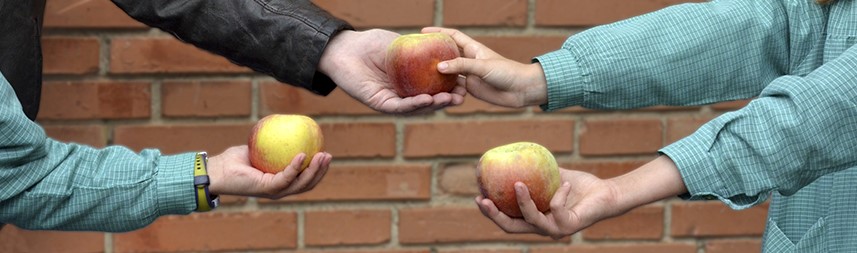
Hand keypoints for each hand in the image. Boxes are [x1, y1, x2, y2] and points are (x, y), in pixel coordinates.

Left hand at [205, 145, 332, 198]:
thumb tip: (288, 127)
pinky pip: (286, 177)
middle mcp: (280, 190)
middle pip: (308, 184)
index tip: (326, 153)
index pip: (304, 179)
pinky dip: (296, 167)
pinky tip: (302, 155)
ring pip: (301, 183)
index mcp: (280, 182)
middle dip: (321, 171)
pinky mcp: (267, 189)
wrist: (218, 170)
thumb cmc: (235, 159)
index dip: (318, 169)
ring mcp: (274, 191)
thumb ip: (273, 142)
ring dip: (314, 170)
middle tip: (328, 155)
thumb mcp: (259, 147)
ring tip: (322, 156)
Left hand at [319, 29, 465, 114]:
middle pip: (429, 101)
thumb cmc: (371, 44)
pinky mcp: (379, 103)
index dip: (451, 87)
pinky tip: (427, 99)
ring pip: (416, 107)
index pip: (435, 87)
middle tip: (462, 97)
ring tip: (449, 99)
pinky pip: (399, 107)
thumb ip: (420, 49)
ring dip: (434, 105)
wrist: (346, 48)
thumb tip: (445, 50)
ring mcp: (392, 100)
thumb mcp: (402, 44)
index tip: (465, 83)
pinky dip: (414, 105)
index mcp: (411, 81)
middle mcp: (403, 93)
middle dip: (447, 100)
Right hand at [422, 27, 547, 107]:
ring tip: (419, 73)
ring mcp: (469, 74)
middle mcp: (469, 60)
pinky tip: (433, 89)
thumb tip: (439, 67)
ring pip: (449, 72)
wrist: (521, 90)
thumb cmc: (506, 72)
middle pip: (447, 54)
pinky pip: (454, 86)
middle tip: (416, 54)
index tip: (422, 31)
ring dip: (437, 73)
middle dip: (433, 53)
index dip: (438, 32)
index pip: (453, 36)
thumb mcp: (482, 66)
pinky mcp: (471, 88)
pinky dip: (444, 87)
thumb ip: (461, 66)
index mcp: (473, 48)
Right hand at [475, 168, 624, 239]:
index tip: (478, 194)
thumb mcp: (552, 175)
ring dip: (522, 203)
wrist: (606, 194)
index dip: (490, 211)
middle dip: (494, 215)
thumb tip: (510, 154)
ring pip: (531, 221)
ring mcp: (555, 229)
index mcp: (535, 219)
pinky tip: (565, 183)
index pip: (507, 219)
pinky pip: (556, 208)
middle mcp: (542, 228)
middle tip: (482, 199)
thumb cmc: (580, 186)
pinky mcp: (569, 226)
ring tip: (518, 183)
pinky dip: (559, 193)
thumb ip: (534, 170)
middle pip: (511, 228)